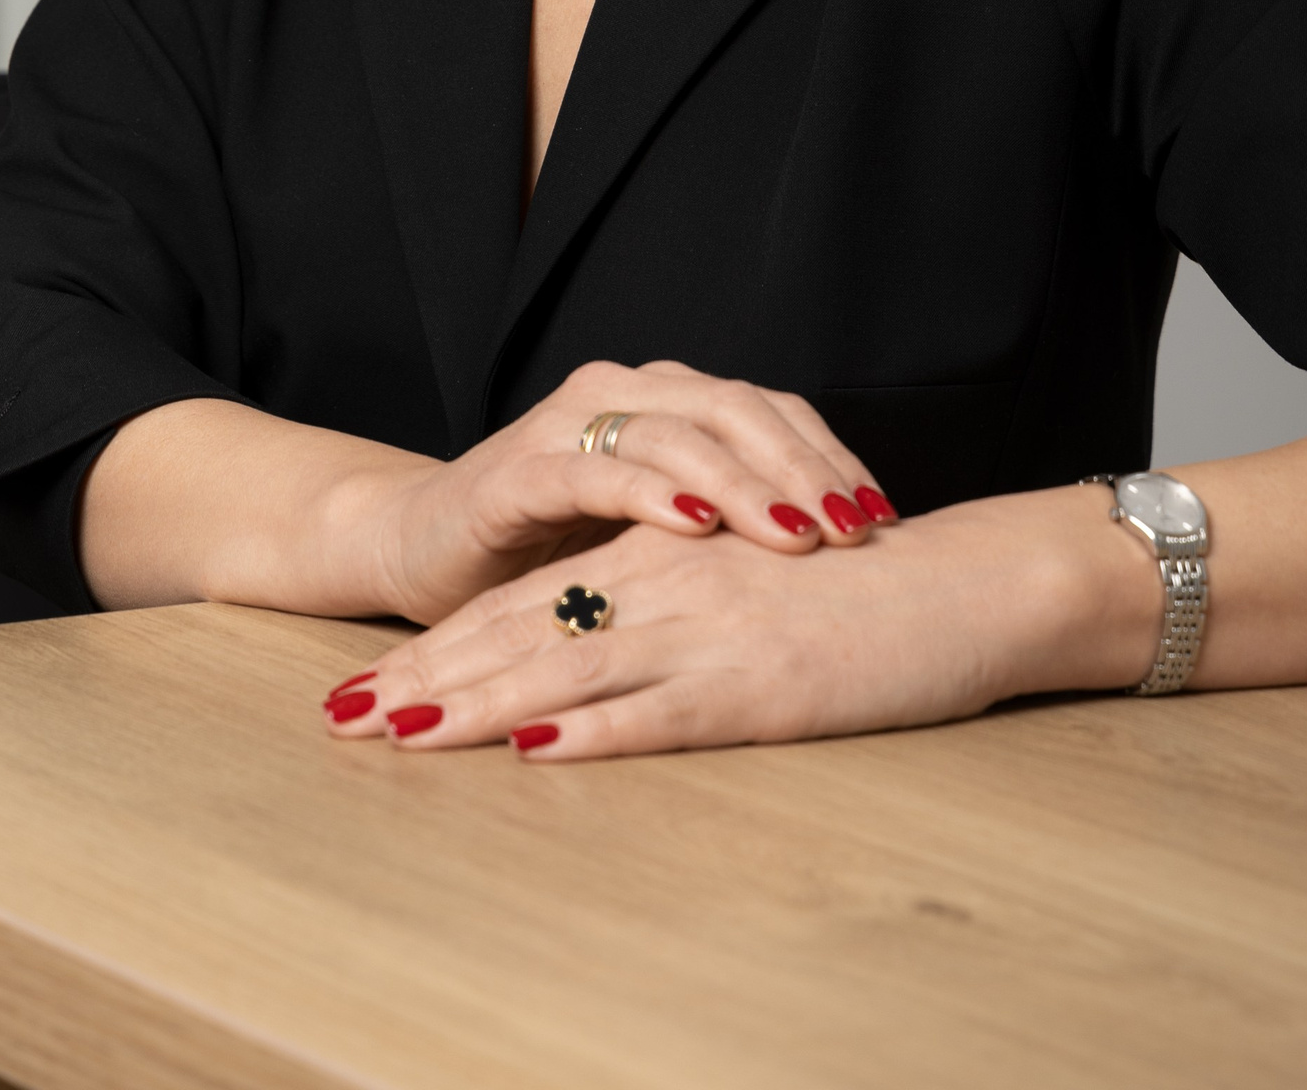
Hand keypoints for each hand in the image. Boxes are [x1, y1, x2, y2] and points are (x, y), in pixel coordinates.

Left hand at [325, 485, 1161, 754]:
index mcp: (663, 555)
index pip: (528, 601)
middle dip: (429, 673)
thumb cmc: (858, 592)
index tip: (367, 687)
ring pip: (570, 664)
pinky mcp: (758, 682)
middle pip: (524, 629)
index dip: (445, 643)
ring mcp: (710, 631)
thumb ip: (666, 600)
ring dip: (478, 701)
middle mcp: (670, 582)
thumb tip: (583, 654)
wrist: (964, 585)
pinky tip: (535, 751)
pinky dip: (594, 730)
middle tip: (342, 714)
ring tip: (398, 733)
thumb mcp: (742, 581)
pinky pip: (662, 707)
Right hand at [358, 360, 897, 627]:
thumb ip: (730, 525)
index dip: (830, 457)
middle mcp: (622, 393)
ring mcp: (568, 423)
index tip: (885, 515)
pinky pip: (593, 470)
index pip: (771, 412)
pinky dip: (649, 491)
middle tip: (858, 525)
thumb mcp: (660, 539)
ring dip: (743, 482)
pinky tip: (694, 523)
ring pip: (677, 434)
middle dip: (803, 470)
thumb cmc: (553, 550)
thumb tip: (844, 554)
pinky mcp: (518, 469)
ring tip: (797, 529)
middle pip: (737, 411)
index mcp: (667, 401)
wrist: (423, 549)